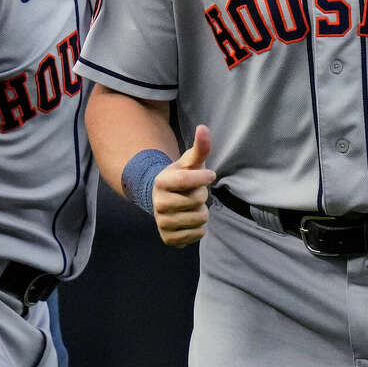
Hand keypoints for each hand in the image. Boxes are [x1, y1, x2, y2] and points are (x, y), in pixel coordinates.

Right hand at [152, 125, 215, 246]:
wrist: (165, 201)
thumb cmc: (183, 177)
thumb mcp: (191, 162)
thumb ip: (200, 146)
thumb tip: (203, 127)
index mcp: (161, 181)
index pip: (187, 180)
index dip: (203, 178)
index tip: (209, 175)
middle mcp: (158, 203)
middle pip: (196, 201)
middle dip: (202, 196)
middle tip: (195, 193)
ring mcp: (162, 222)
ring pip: (198, 219)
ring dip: (202, 212)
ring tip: (192, 206)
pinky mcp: (169, 239)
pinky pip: (197, 235)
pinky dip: (200, 228)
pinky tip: (191, 220)